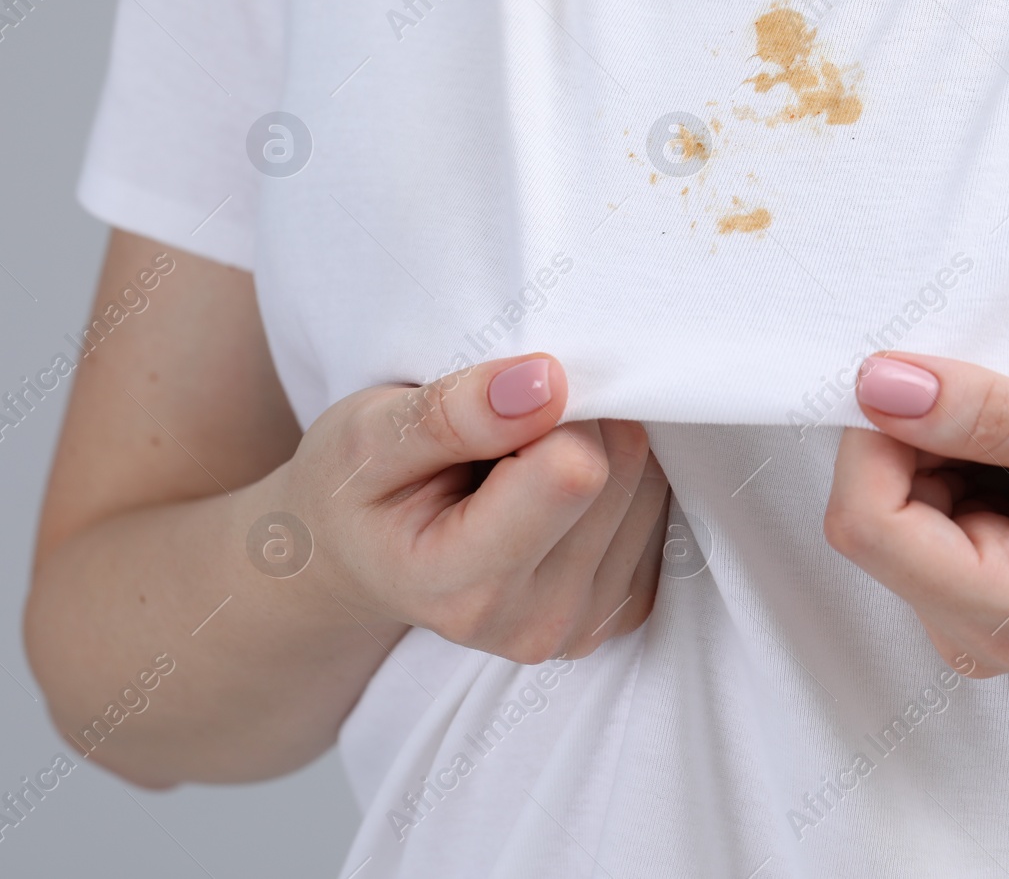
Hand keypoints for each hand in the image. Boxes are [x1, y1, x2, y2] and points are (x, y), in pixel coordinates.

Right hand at [274, 354, 668, 663]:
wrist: (353, 557)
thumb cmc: (351, 489)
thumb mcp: (365, 436)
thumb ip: (449, 414)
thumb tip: (548, 382)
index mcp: (468, 588)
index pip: (575, 468)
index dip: (542, 408)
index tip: (489, 409)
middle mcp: (538, 623)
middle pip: (619, 467)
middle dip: (569, 420)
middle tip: (495, 435)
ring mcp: (585, 626)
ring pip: (648, 480)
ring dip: (592, 443)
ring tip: (513, 465)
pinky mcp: (620, 612)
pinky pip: (657, 508)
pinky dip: (612, 478)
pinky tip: (547, 491)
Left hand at [823, 352, 1008, 676]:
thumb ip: (986, 416)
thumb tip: (880, 386)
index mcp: (1003, 614)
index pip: (865, 523)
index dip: (880, 440)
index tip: (931, 387)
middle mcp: (971, 628)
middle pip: (871, 511)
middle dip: (919, 442)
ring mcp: (970, 608)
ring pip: (891, 499)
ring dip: (942, 448)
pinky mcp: (975, 580)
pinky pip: (920, 502)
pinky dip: (958, 460)